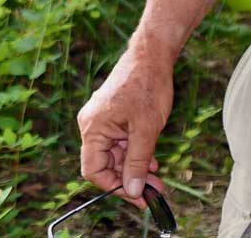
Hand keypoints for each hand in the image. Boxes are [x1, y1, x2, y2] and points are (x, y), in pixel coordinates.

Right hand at [76, 41, 173, 207]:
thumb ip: (137, 162)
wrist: (151, 54)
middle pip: (105, 164)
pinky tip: (152, 161)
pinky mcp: (113, 116)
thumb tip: (131, 191)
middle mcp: (92, 125)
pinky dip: (135, 153)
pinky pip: (120, 142)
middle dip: (129, 179)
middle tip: (154, 191)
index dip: (114, 187)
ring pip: (115, 155)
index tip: (138, 196)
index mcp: (93, 128)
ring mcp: (102, 120)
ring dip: (135, 168)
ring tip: (158, 179)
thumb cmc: (147, 86)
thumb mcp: (146, 130)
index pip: (93, 170)